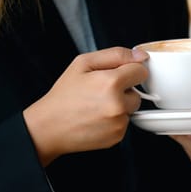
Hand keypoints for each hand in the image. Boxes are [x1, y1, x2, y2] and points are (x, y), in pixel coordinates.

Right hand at [23, 47, 148, 165]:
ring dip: (120, 106)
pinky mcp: (118, 136)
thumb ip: (115, 55)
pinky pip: (125, 123)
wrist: (49, 126)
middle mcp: (118, 105)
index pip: (141, 72)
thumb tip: (140, 56)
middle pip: (137, 93)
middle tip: (100, 92)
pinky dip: (114, 121)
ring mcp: (119, 123)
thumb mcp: (83, 63)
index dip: (129, 71)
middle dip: (123, 91)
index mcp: (111, 83)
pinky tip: (97, 118)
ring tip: (97, 106)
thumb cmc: (64, 95)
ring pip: (131, 109)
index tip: (117, 75)